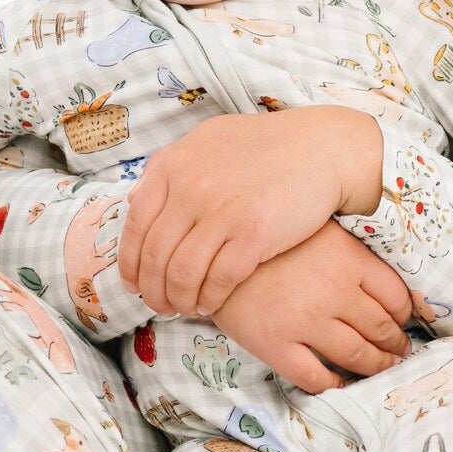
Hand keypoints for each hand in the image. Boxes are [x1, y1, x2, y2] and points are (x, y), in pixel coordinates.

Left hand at [116, 106, 387, 316]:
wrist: (322, 148)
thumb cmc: (268, 147)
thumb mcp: (209, 142)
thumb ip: (173, 169)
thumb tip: (138, 200)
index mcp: (173, 164)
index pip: (134, 224)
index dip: (130, 262)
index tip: (135, 284)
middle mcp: (190, 186)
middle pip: (154, 255)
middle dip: (152, 289)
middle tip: (159, 306)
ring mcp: (220, 210)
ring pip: (181, 273)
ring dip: (178, 299)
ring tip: (184, 308)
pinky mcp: (253, 234)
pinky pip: (218, 280)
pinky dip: (209, 298)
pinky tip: (209, 304)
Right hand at [212, 223, 426, 393]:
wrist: (209, 249)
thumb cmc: (266, 236)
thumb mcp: (316, 229)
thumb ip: (347, 252)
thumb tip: (379, 279)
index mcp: (348, 259)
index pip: (395, 296)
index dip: (404, 313)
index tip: (404, 320)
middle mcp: (334, 292)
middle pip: (381, 328)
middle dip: (395, 345)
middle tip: (400, 352)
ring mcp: (306, 321)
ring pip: (357, 355)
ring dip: (375, 366)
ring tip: (381, 368)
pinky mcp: (277, 344)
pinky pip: (316, 376)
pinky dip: (333, 383)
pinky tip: (337, 381)